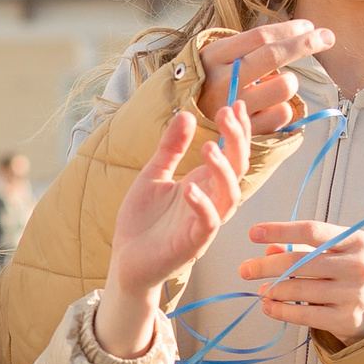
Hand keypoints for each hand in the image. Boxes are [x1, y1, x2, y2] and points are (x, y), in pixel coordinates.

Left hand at [95, 104, 246, 357]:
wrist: (126, 259)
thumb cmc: (142, 221)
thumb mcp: (152, 175)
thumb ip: (170, 148)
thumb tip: (186, 114)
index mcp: (204, 183)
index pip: (231, 153)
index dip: (237, 130)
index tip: (236, 103)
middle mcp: (211, 201)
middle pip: (237, 168)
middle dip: (237, 141)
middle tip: (228, 114)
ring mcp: (205, 222)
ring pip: (229, 195)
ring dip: (222, 170)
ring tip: (209, 148)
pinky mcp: (193, 243)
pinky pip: (207, 223)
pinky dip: (202, 205)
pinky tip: (188, 187)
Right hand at [198, 20, 335, 137]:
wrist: (175, 126)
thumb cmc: (205, 86)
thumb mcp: (215, 59)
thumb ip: (245, 47)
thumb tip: (294, 34)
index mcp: (214, 57)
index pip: (260, 37)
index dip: (290, 30)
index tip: (310, 26)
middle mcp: (223, 81)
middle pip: (274, 56)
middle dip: (306, 43)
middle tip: (326, 36)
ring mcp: (234, 108)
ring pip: (284, 86)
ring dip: (288, 83)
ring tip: (273, 87)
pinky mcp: (247, 132)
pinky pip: (284, 113)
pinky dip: (283, 108)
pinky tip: (269, 109)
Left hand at [237, 220, 363, 342]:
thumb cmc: (351, 271)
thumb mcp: (336, 252)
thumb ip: (304, 248)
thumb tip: (267, 250)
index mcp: (355, 241)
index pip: (311, 231)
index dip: (280, 231)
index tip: (253, 233)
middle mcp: (357, 265)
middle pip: (301, 262)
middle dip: (266, 266)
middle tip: (245, 270)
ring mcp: (354, 294)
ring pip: (300, 290)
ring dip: (273, 290)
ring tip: (260, 289)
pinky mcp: (346, 319)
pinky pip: (304, 315)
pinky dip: (280, 311)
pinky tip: (268, 306)